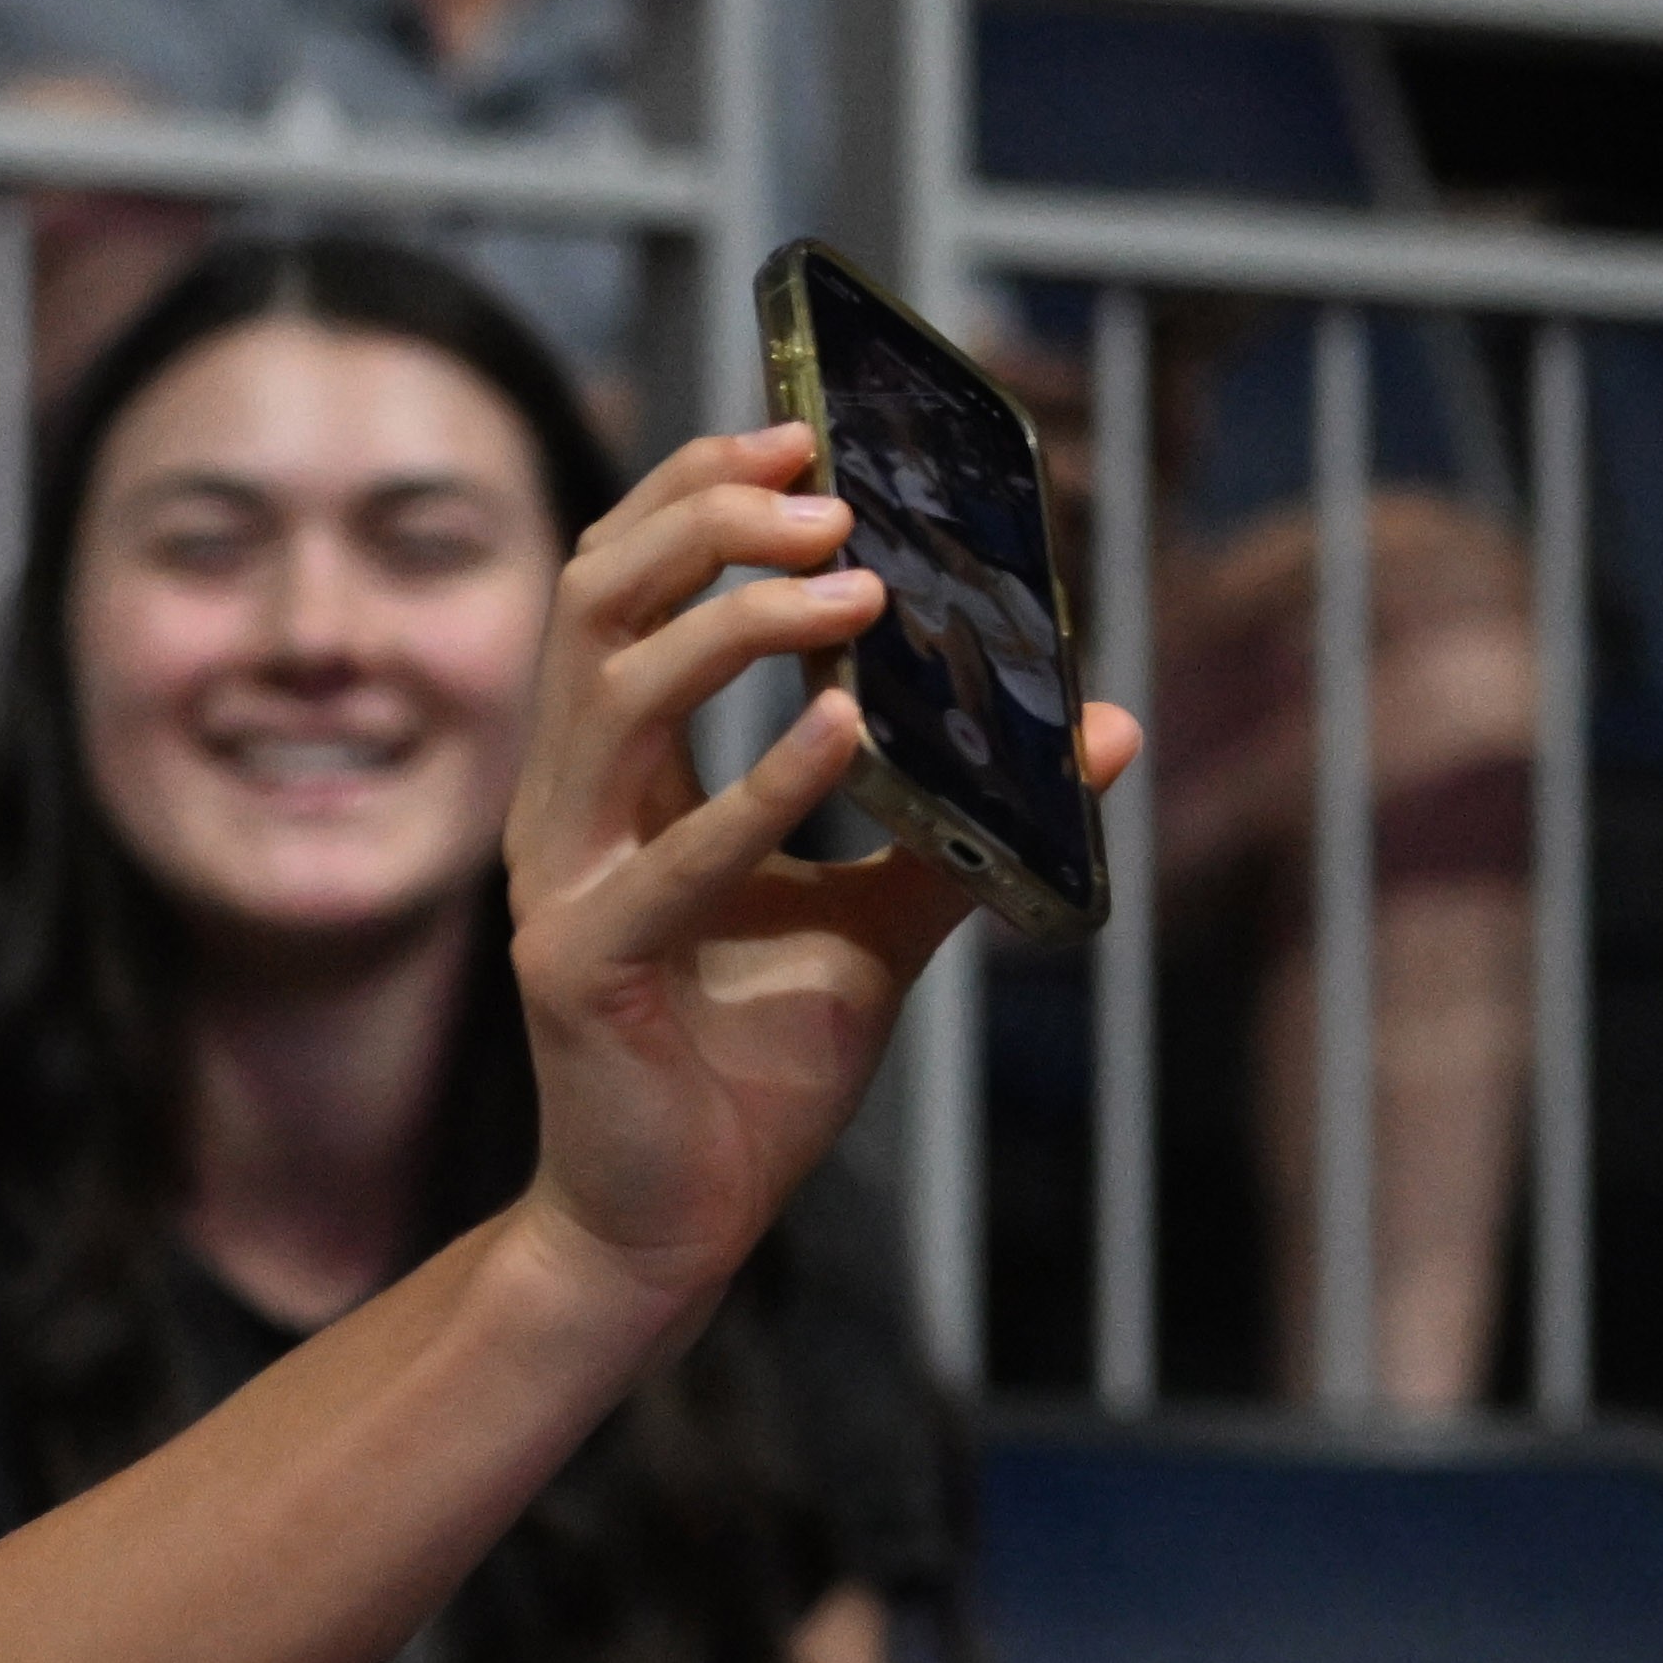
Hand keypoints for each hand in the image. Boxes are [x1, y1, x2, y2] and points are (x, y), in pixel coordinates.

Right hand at [500, 424, 1134, 1328]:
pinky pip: (670, 859)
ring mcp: (559, 887)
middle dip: (704, 523)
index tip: (802, 439)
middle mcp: (567, 812)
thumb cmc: (754, 1068)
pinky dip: (764, 788)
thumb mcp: (884, 917)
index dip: (695, 495)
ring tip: (858, 593)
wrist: (680, 1224)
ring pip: (611, 700)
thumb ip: (966, 818)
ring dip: (738, 627)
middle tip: (827, 493)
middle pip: (592, 604)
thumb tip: (1104, 727)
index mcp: (617, 779)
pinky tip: (853, 733)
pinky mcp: (581, 969)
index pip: (618, 586)